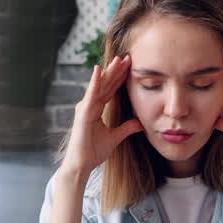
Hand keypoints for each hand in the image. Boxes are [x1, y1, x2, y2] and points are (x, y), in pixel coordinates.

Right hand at [61, 55, 142, 176]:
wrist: (82, 165)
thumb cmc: (93, 151)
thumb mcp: (115, 137)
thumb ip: (127, 128)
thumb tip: (141, 123)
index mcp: (97, 109)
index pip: (111, 89)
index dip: (120, 77)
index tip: (130, 66)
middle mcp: (90, 105)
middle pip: (106, 84)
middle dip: (117, 70)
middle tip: (128, 57)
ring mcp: (85, 107)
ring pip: (100, 85)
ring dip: (109, 71)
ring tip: (119, 59)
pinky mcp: (83, 113)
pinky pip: (91, 94)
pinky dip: (94, 82)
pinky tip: (99, 70)